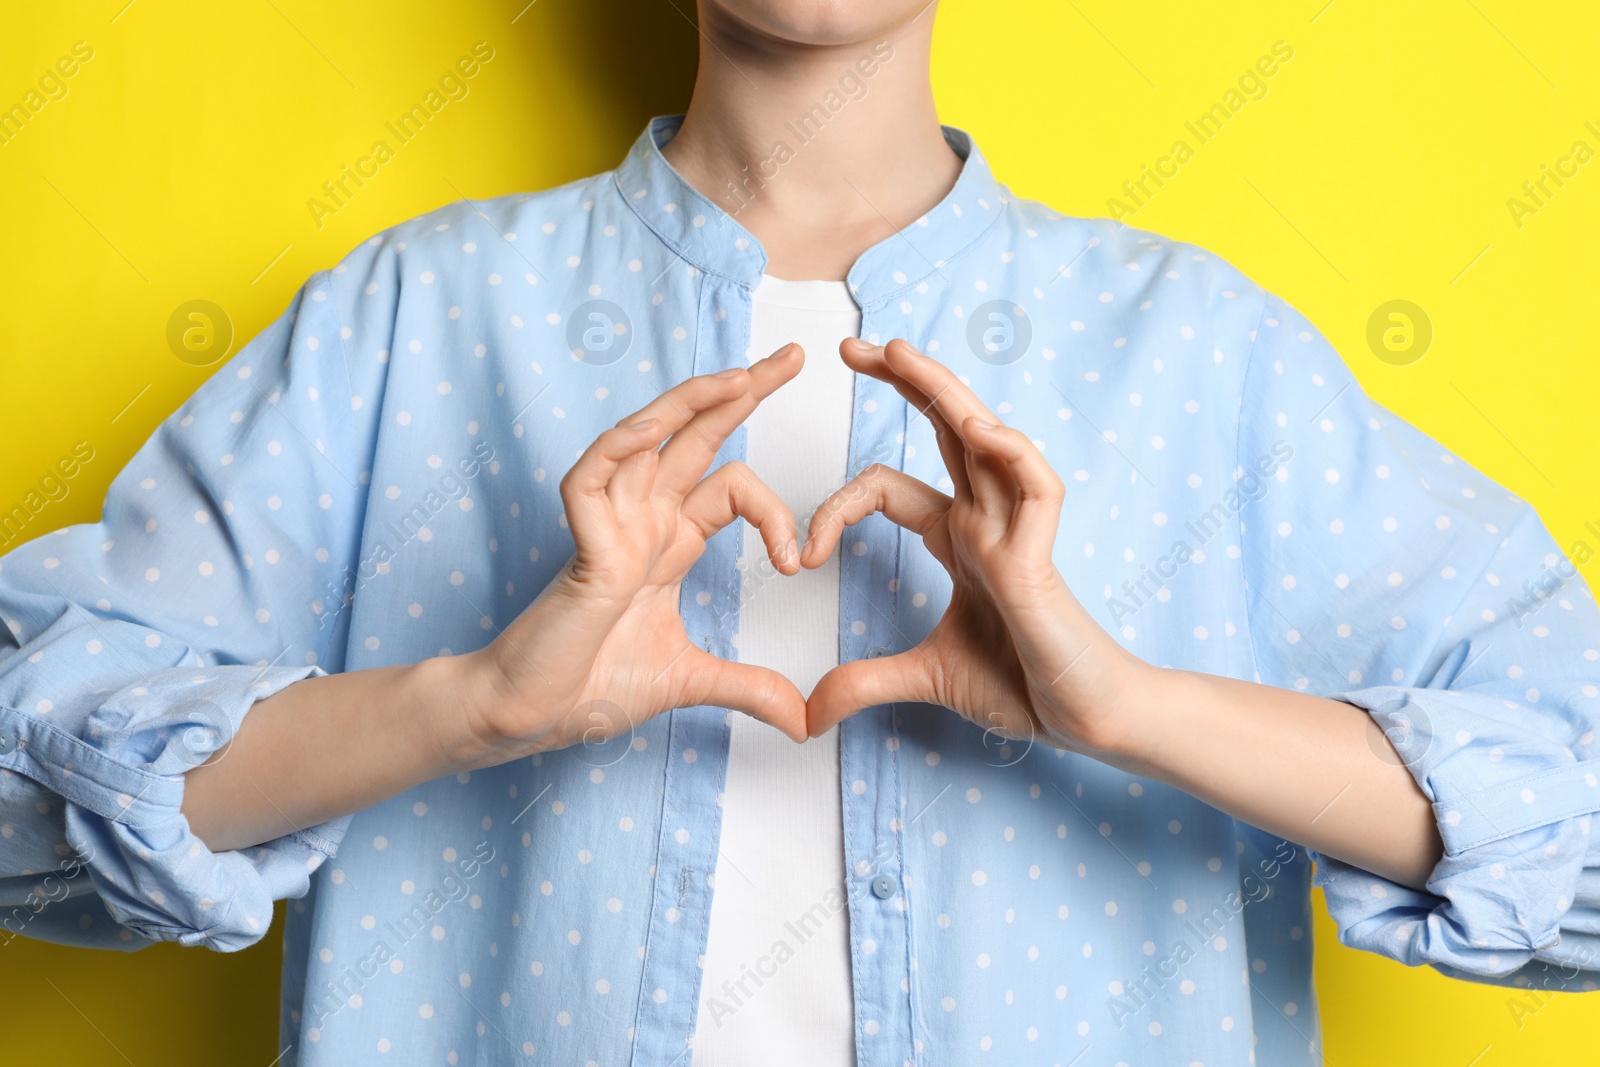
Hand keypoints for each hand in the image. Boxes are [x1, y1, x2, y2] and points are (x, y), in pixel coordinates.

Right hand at [465, 345, 809, 761]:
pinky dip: (619, 447)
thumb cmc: (591, 686)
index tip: (799, 563)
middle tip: (794, 356)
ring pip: (646, 438)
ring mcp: (609, 527)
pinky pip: (591, 476)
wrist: (532, 716)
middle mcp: (642, 520)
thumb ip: (748, 688)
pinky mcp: (580, 546)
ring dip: (691, 403)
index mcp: (668, 542)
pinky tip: (655, 427)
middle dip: (743, 392)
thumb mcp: (690, 681)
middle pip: (695, 435)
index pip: (728, 483)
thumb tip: (804, 720)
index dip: (774, 507)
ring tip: (742, 376)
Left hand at [801, 338, 1151, 755]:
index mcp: (958, 538)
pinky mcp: (1042, 558)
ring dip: (943, 392)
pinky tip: (979, 431)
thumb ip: (866, 684)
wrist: (1081, 717)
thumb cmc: (1022, 684)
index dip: (839, 505)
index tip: (801, 555)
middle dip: (901, 383)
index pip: (888, 487)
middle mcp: (986, 520)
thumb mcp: (925, 679)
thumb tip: (808, 714)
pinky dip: (1012, 454)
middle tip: (850, 346)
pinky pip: (1038, 489)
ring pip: (984, 439)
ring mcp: (1017, 532)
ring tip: (899, 353)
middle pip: (943, 429)